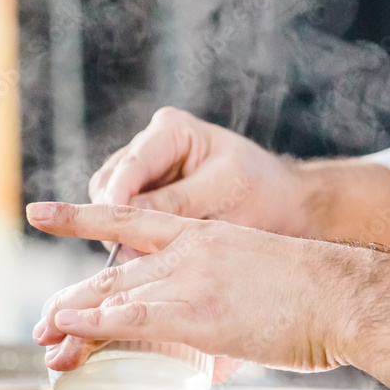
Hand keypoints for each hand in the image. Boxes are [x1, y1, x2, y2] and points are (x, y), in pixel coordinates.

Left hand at [27, 202, 359, 373]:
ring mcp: (193, 279)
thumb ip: (234, 296)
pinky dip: (95, 325)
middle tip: (42, 321)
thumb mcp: (263, 278)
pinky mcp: (200, 312)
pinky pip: (134, 318)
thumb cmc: (320, 295)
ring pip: (115, 297)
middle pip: (113, 272)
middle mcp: (190, 251)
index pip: (129, 221)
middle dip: (72, 299)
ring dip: (73, 321)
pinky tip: (69, 329)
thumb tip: (224, 335)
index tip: (42, 213)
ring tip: (44, 337)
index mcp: (205, 236)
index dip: (81, 217)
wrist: (347, 294)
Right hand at [89, 107, 309, 249]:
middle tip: (132, 255)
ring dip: (124, 232)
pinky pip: (125, 220)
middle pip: (109, 184)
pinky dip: (134, 239)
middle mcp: (150, 146)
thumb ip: (178, 201)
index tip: (116, 233)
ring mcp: (145, 173)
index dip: (117, 202)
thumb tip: (129, 215)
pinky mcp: (146, 198)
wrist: (280, 204)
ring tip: (145, 259)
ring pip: (110, 204)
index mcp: (171, 130)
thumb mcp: (223, 191)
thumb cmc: (259, 190)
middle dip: (118, 220)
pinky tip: (149, 258)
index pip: (130, 167)